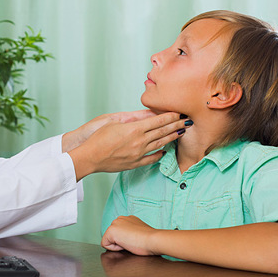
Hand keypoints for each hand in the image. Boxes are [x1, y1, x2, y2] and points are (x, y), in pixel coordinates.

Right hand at [67, 111, 186, 179]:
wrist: (90, 157)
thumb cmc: (98, 138)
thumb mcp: (114, 122)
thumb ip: (132, 120)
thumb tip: (145, 117)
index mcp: (134, 129)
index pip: (158, 121)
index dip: (170, 116)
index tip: (179, 113)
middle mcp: (139, 141)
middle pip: (162, 132)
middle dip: (176, 125)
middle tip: (187, 121)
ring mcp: (138, 153)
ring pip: (160, 144)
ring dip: (171, 138)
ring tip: (181, 133)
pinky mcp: (134, 163)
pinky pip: (151, 158)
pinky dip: (159, 154)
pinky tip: (164, 151)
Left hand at [101, 215, 158, 255]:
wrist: (153, 240)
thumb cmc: (150, 240)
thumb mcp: (139, 233)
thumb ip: (131, 233)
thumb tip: (127, 240)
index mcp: (128, 219)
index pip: (119, 233)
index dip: (126, 241)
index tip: (136, 240)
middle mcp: (120, 218)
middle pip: (112, 236)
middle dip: (120, 242)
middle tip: (133, 242)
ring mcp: (115, 224)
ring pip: (108, 240)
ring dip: (118, 244)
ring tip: (130, 242)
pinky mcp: (111, 231)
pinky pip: (105, 244)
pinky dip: (114, 248)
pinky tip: (125, 244)